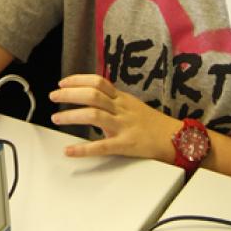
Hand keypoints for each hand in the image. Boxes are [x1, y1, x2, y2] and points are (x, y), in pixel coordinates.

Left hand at [49, 74, 181, 160]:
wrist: (177, 138)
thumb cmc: (153, 124)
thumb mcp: (132, 105)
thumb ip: (113, 101)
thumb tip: (92, 97)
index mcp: (122, 98)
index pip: (98, 82)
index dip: (78, 80)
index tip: (62, 82)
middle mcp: (121, 109)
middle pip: (93, 95)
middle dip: (70, 94)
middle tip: (54, 96)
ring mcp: (124, 126)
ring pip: (95, 114)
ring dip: (72, 115)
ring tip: (56, 118)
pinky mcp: (127, 144)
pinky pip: (102, 146)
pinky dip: (83, 149)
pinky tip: (70, 150)